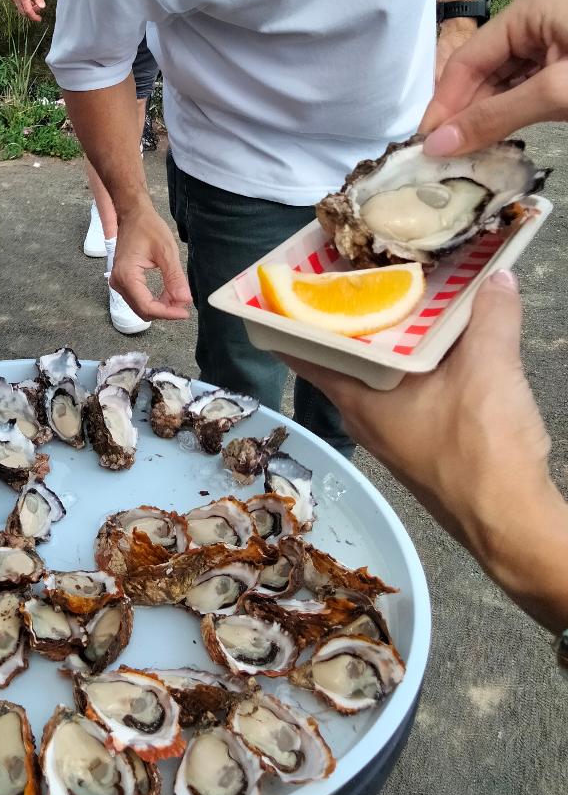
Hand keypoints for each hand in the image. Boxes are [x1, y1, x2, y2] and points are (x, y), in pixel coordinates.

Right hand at [10, 0, 45, 22]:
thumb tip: (42, 7)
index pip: (28, 11)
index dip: (34, 16)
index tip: (39, 19)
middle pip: (24, 12)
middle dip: (31, 14)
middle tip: (39, 10)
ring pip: (21, 9)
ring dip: (28, 10)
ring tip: (35, 4)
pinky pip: (19, 4)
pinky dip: (25, 6)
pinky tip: (30, 1)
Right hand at [109, 201, 191, 320]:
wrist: (132, 216)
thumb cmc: (148, 228)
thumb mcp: (167, 251)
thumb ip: (174, 277)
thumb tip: (184, 300)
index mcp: (127, 275)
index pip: (147, 306)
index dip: (167, 313)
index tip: (185, 312)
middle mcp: (118, 282)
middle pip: (143, 310)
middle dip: (165, 311)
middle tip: (185, 304)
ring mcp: (118, 282)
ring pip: (141, 307)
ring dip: (160, 307)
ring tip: (178, 298)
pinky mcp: (122, 281)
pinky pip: (138, 299)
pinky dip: (154, 301)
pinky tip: (168, 294)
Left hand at [281, 272, 551, 563]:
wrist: (511, 522)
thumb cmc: (481, 451)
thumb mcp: (488, 368)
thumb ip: (491, 316)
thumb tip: (498, 278)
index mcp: (357, 398)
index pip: (303, 352)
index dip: (290, 318)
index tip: (283, 285)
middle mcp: (365, 417)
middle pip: (343, 357)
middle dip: (350, 317)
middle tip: (353, 273)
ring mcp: (392, 433)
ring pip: (378, 375)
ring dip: (388, 341)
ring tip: (399, 296)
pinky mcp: (419, 444)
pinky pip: (404, 392)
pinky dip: (414, 364)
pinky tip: (437, 344)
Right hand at [422, 0, 567, 154]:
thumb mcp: (557, 92)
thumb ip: (497, 117)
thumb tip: (438, 145)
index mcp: (528, 9)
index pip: (468, 59)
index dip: (445, 103)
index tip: (426, 143)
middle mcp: (535, 19)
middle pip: (484, 71)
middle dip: (464, 113)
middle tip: (443, 155)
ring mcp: (553, 41)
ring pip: (504, 83)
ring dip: (486, 117)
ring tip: (463, 153)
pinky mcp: (566, 62)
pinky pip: (527, 89)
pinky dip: (511, 114)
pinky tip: (493, 139)